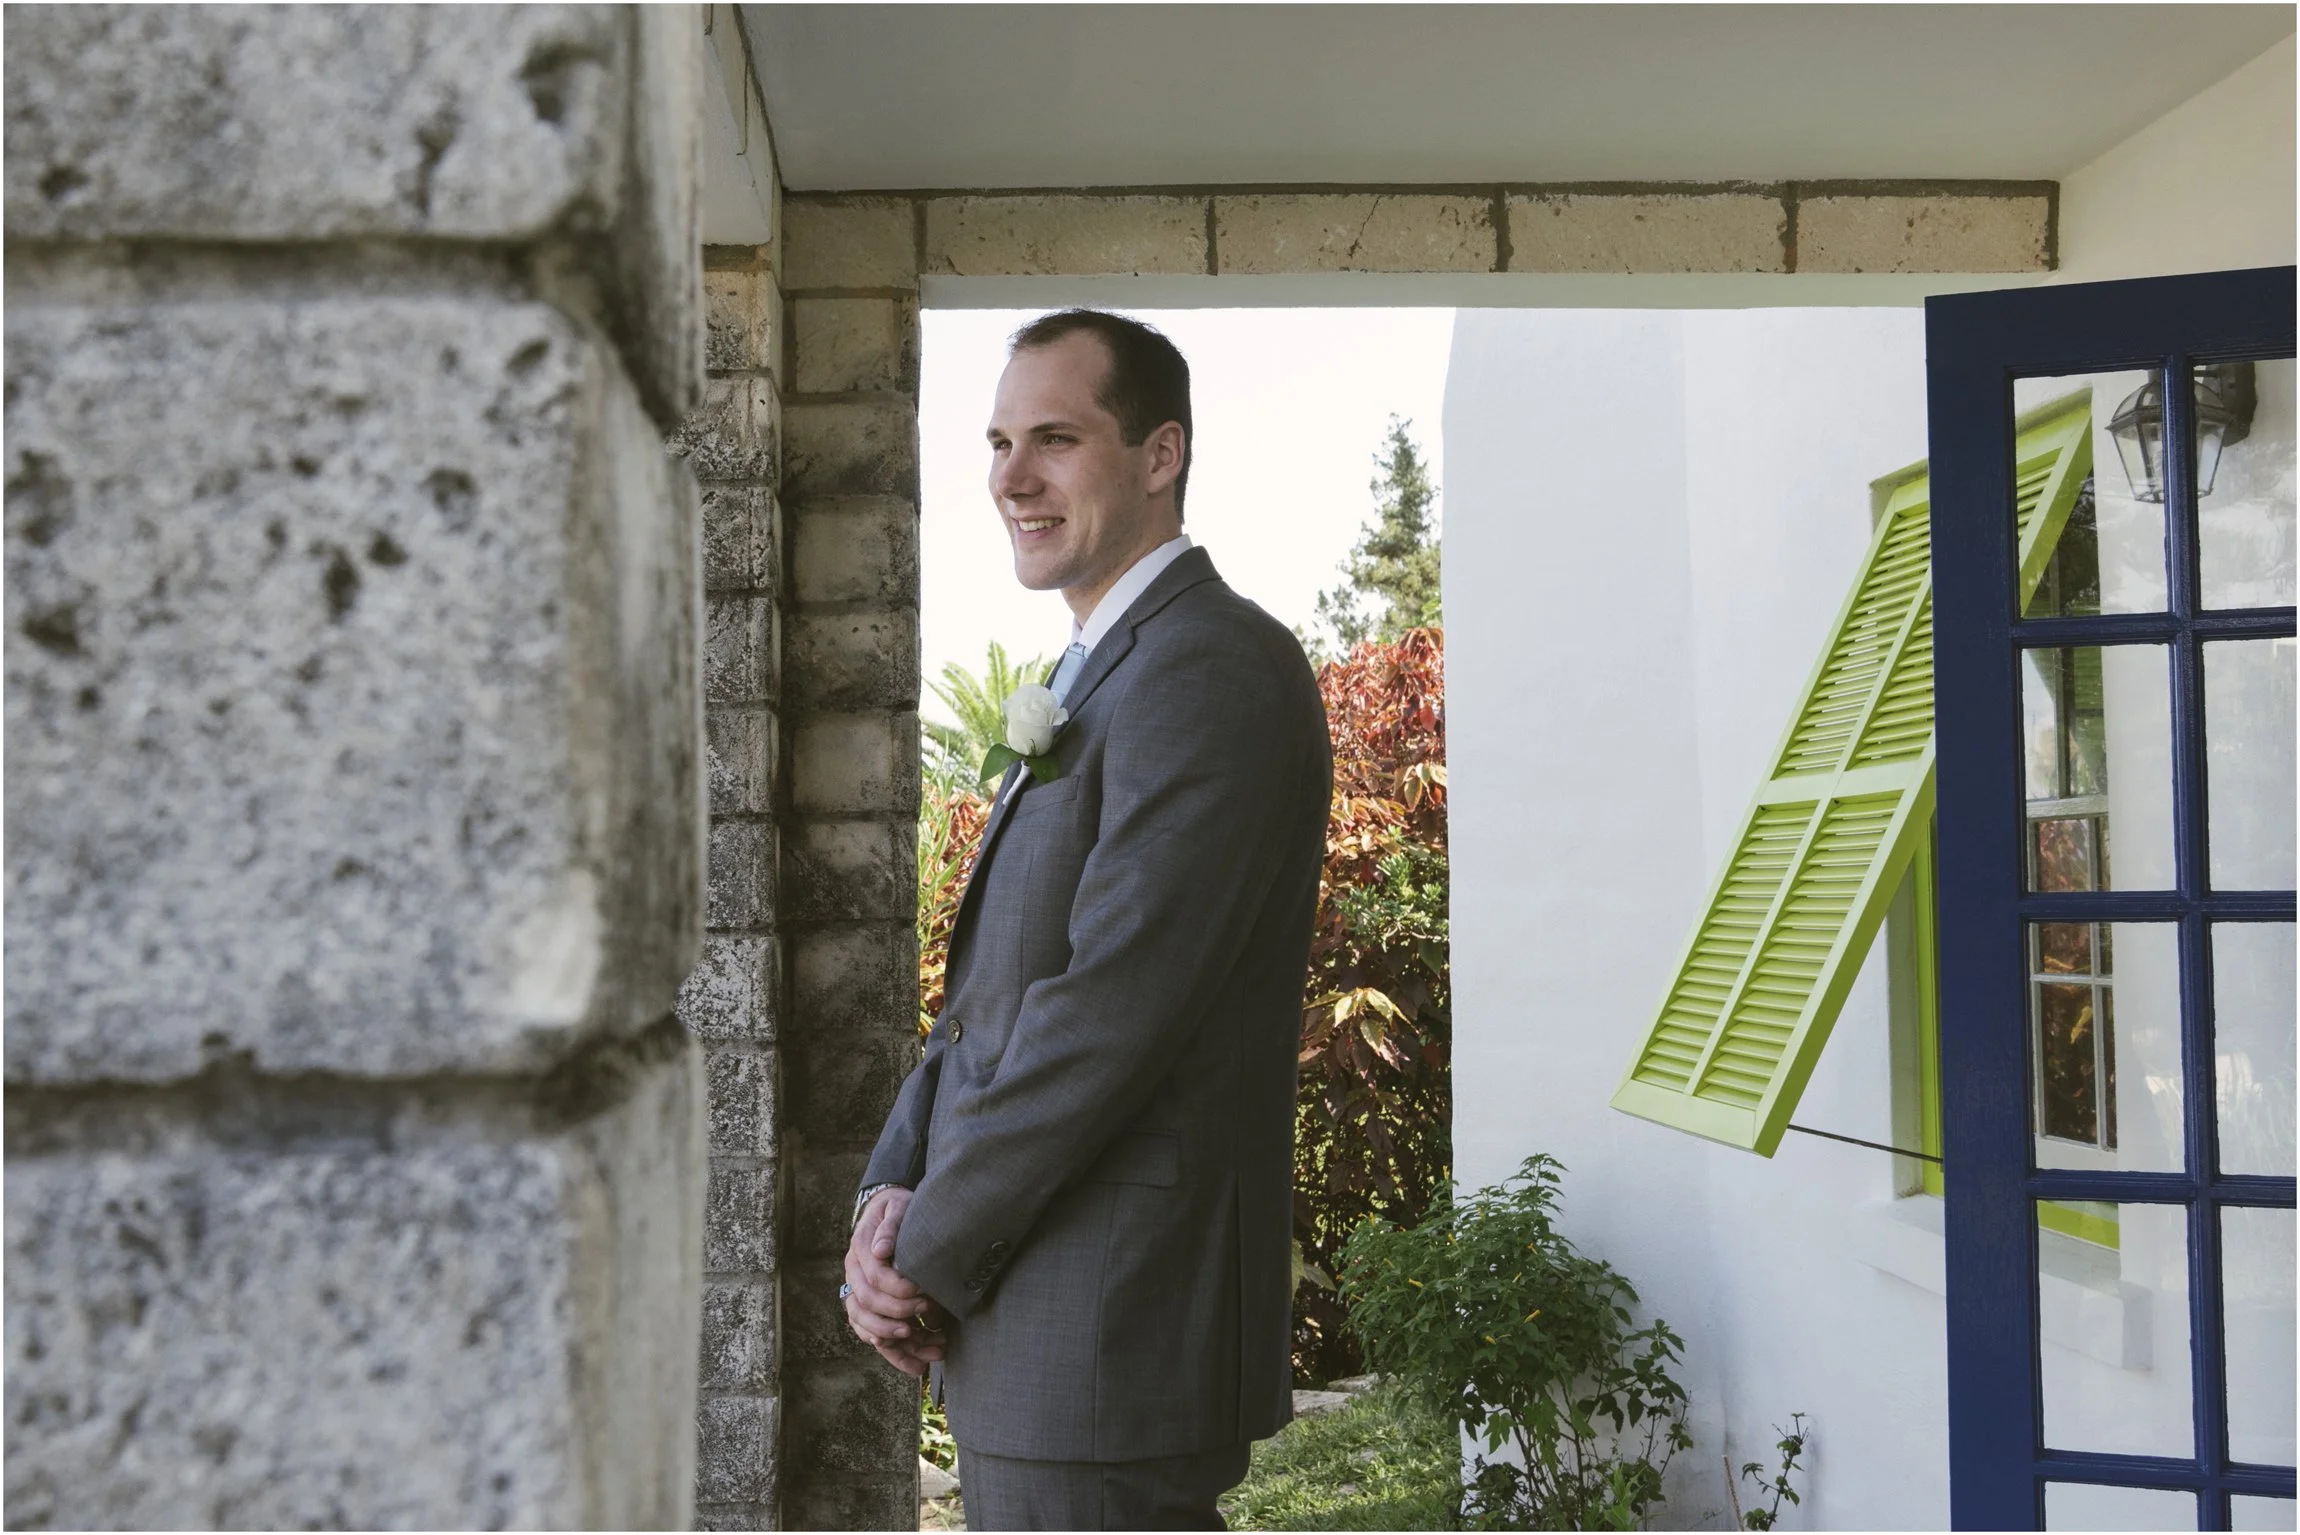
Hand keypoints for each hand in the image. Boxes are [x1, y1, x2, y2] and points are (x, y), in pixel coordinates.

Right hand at [843, 1188, 949, 1375]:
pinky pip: (875, 1337)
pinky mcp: (870, 1309)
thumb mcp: (897, 1207)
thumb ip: (890, 1226)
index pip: (874, 1276)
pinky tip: (918, 1366)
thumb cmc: (898, 1209)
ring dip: (896, 1344)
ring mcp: (859, 1293)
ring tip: (929, 1354)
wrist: (888, 1212)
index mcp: (860, 1249)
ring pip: (867, 1327)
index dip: (897, 1288)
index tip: (922, 1292)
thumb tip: (881, 1251)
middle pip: (866, 1304)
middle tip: (926, 1314)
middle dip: (897, 1313)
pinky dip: (896, 1354)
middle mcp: (854, 1274)